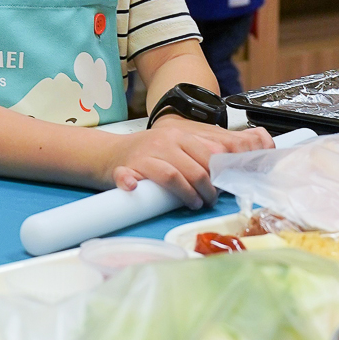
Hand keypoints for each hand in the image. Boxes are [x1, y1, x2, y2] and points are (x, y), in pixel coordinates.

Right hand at [108, 116, 272, 209]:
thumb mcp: (175, 146)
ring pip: (172, 176)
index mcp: (179, 136)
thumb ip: (197, 153)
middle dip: (208, 190)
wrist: (111, 152)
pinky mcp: (125, 169)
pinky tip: (135, 190)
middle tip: (210, 200)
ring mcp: (145, 155)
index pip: (209, 155)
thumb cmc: (150, 152)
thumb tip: (227, 168)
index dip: (220, 174)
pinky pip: (129, 177)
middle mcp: (164, 142)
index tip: (225, 186)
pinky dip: (131, 184)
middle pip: (195, 169)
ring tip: (194, 204)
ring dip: (187, 195)